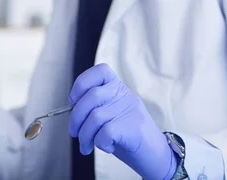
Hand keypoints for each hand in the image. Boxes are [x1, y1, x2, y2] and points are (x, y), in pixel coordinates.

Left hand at [69, 64, 176, 179]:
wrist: (155, 155)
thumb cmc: (126, 135)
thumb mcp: (110, 114)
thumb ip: (94, 107)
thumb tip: (71, 110)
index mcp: (118, 87)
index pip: (100, 71)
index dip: (81, 84)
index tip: (74, 101)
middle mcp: (125, 94)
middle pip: (91, 97)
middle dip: (75, 118)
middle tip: (74, 133)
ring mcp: (131, 109)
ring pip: (95, 117)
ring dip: (85, 136)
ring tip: (86, 146)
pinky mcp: (133, 127)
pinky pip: (105, 132)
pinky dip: (99, 143)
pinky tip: (105, 147)